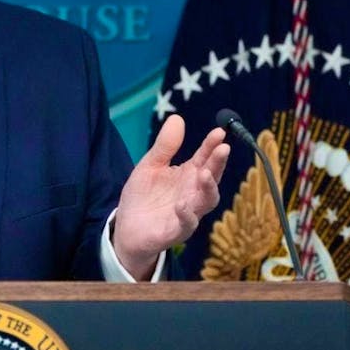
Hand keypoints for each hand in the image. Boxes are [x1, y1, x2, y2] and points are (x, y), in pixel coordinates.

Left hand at [112, 114, 229, 278]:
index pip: (205, 158)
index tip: (220, 132)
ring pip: (206, 201)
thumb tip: (177, 118)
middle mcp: (193, 193)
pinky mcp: (176, 231)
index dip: (212, 145)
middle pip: (212, 177)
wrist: (126, 228)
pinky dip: (187, 214)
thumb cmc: (143, 196)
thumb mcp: (150, 166)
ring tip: (205, 173)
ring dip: (209, 188)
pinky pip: (187, 224)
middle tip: (223, 148)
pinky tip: (182, 204)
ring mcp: (188, 212)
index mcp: (188, 175)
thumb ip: (165, 146)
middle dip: (219, 163)